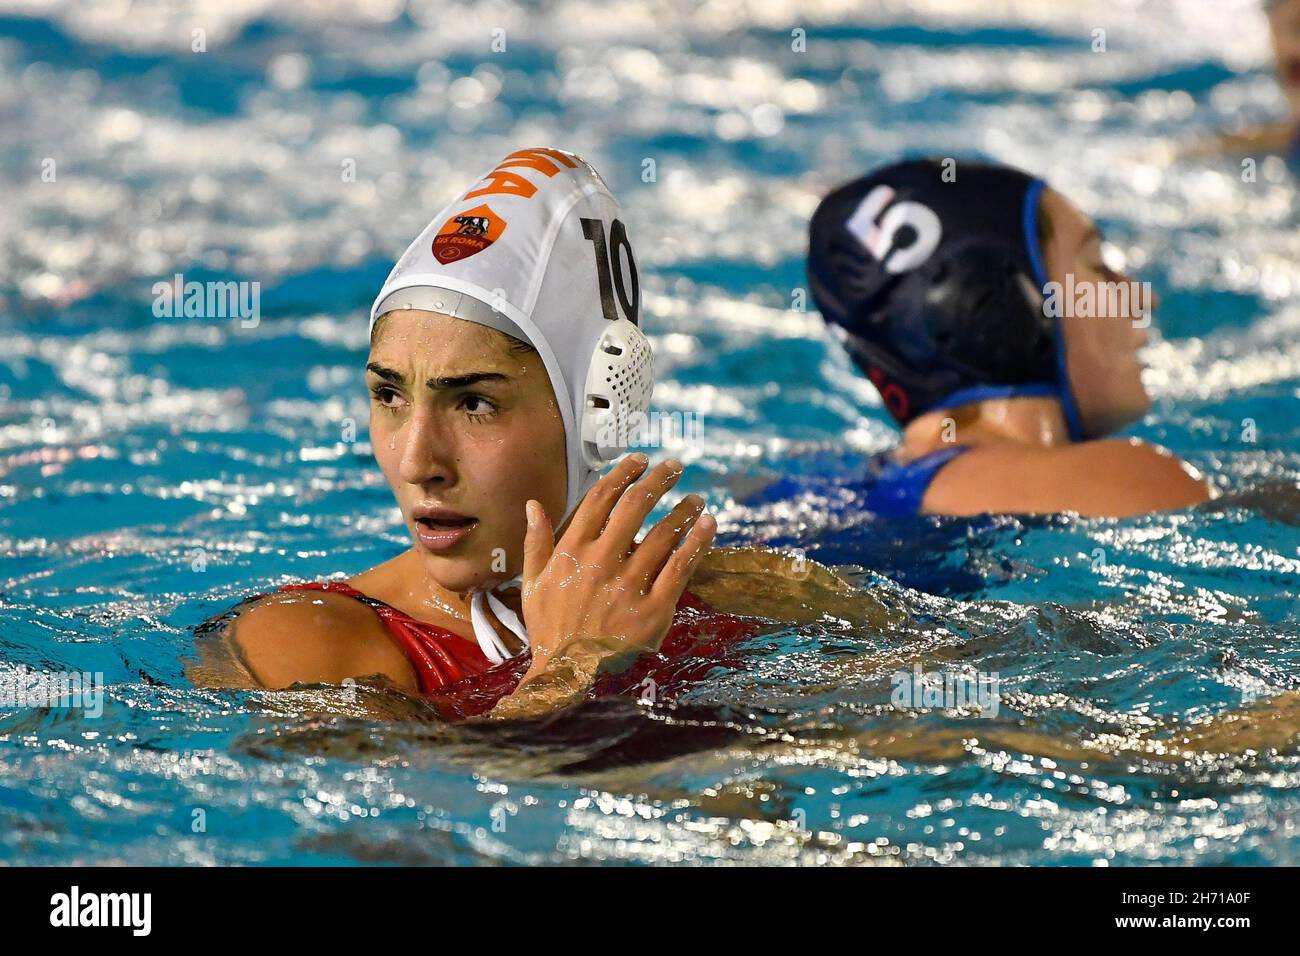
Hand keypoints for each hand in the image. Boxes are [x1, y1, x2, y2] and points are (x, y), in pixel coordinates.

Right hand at [517, 453, 715, 681]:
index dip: (622, 472)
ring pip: (663, 533)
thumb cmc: (550, 631)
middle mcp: (600, 562)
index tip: (639, 460)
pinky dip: (697, 540)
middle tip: (675, 466)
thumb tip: (534, 504)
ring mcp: (629, 585)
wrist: (570, 680)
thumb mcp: (533, 585)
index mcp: (570, 552)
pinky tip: (708, 524)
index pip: (600, 498)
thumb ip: (536, 543)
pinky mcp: (654, 609)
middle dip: (659, 479)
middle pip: (636, 505)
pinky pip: (681, 566)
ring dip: (683, 508)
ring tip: (696, 498)